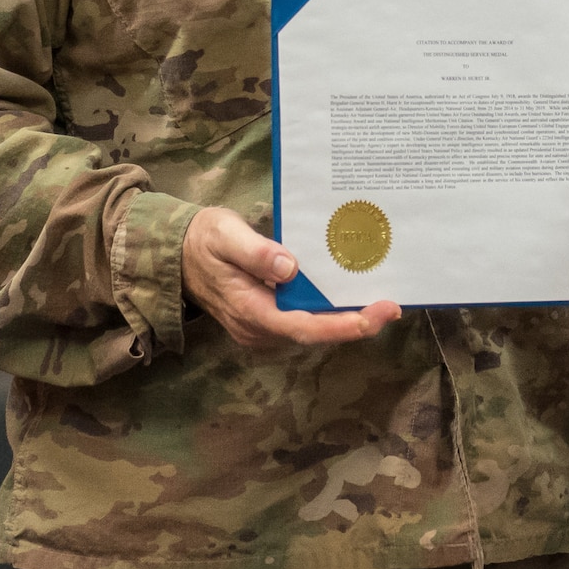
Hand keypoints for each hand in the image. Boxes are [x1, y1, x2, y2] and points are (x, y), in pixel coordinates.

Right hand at [181, 206, 399, 347]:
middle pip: (314, 333)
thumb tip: (289, 267)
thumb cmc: (203, 239)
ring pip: (312, 329)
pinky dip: (331, 311)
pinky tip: (353, 294)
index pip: (302, 327)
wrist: (176, 254)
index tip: (374, 315)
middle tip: (393, 305)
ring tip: (382, 300)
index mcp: (249, 310)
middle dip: (355, 323)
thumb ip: (255, 252)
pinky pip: (304, 320)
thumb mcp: (224, 234)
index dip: (341, 326)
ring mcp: (263, 327)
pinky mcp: (268, 318)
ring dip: (347, 318)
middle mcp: (258, 328)